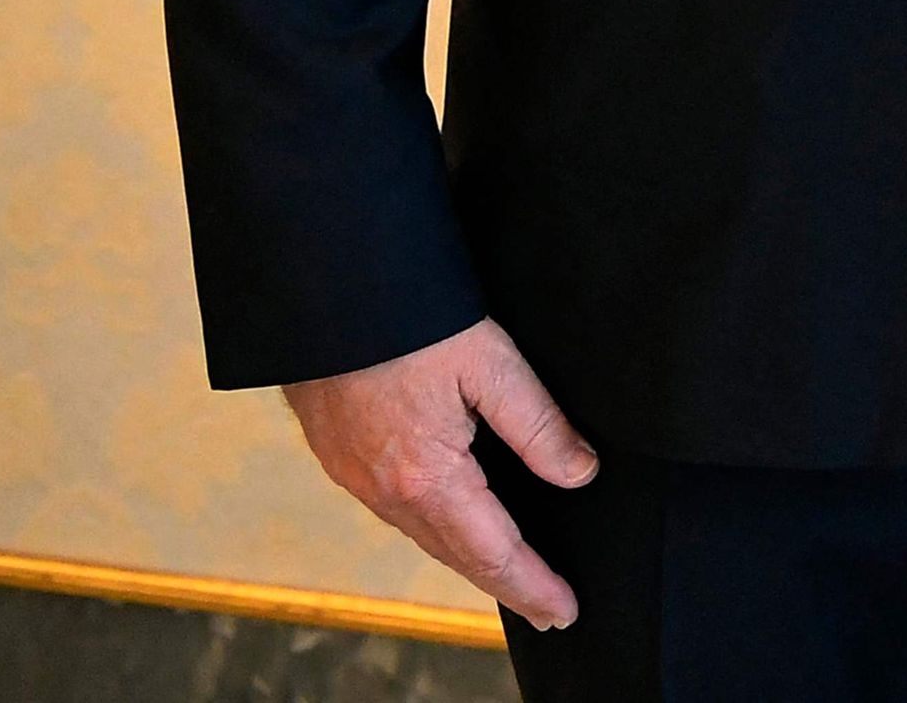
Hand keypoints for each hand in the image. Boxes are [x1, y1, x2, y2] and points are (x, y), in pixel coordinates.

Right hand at [283, 317, 594, 628]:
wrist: (325, 295)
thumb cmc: (410, 322)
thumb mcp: (491, 363)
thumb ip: (538, 425)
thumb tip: (581, 473)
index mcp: (427, 478)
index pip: (493, 551)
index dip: (532, 584)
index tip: (564, 610)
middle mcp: (387, 492)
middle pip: (458, 556)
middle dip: (508, 585)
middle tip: (549, 608)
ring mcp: (358, 478)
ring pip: (426, 537)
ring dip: (471, 562)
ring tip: (511, 575)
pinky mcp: (342, 458)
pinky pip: (399, 513)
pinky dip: (436, 533)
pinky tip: (454, 526)